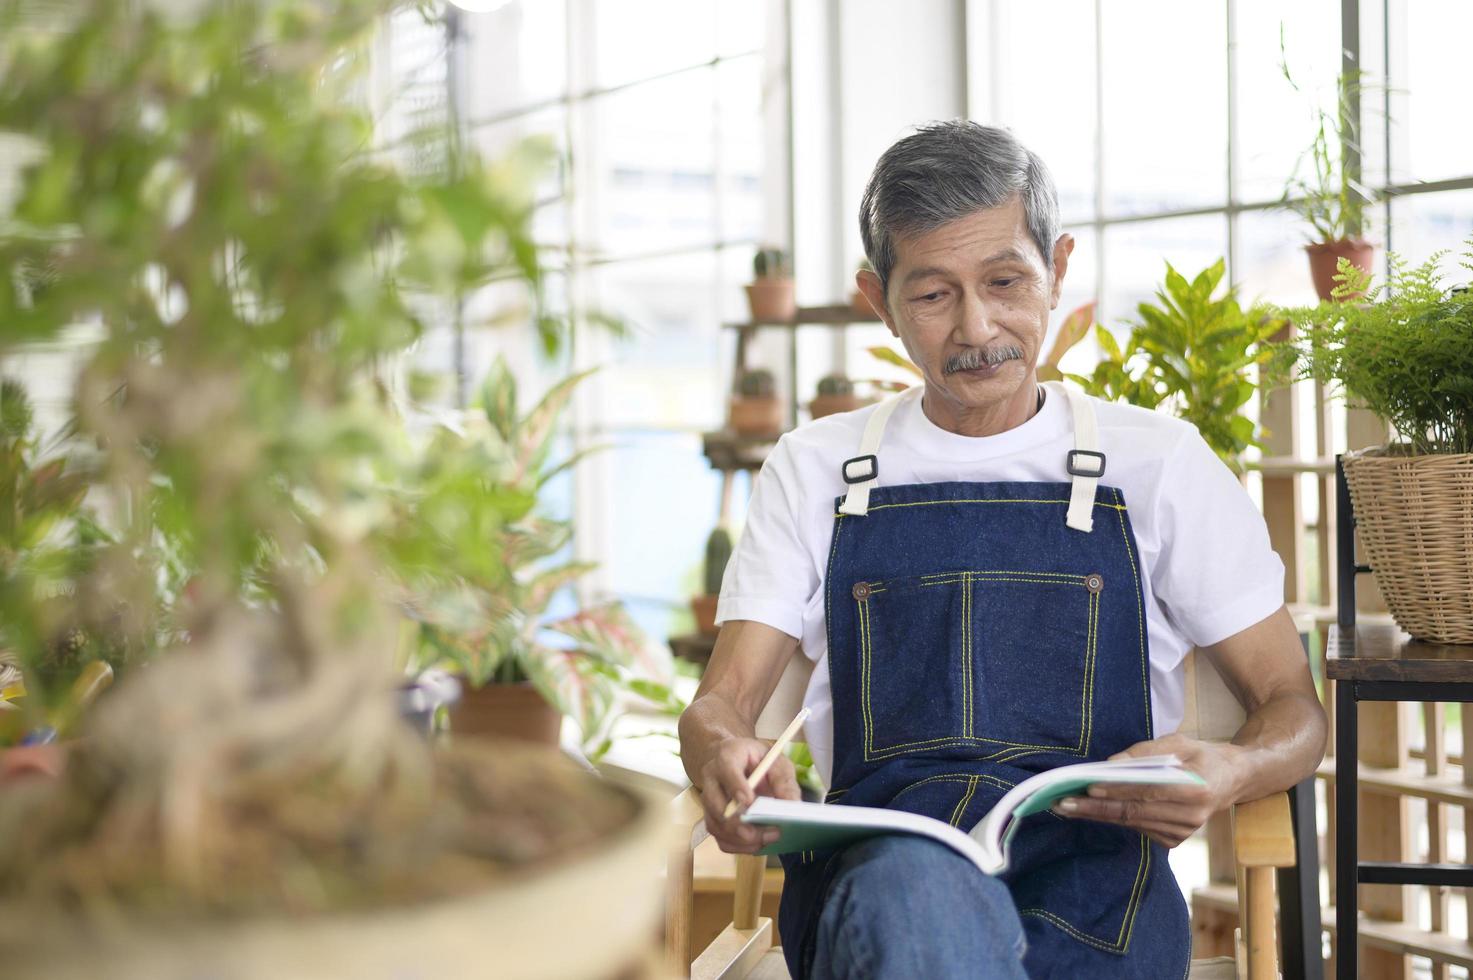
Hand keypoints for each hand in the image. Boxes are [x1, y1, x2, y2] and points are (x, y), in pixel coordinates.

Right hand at [698, 737, 800, 853]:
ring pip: (716, 825)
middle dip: (741, 823)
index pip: (726, 769)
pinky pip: (720, 838)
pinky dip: (739, 846)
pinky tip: (757, 844)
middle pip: (716, 804)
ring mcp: (709, 800)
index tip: (749, 802)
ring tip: (768, 839)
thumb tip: (793, 806)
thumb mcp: (778, 763)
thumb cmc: (760, 761)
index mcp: (728, 756)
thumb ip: (785, 782)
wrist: (742, 764)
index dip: (735, 786)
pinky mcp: (713, 818)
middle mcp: (712, 778)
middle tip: (770, 831)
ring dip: (742, 839)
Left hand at [1052, 734, 1241, 847]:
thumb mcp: (1179, 742)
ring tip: (1067, 806)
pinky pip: (1137, 827)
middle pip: (1134, 812)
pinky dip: (1113, 818)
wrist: (1231, 781)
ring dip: (1097, 815)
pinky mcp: (1173, 840)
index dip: (1117, 790)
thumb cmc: (1200, 756)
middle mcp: (1190, 816)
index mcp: (1195, 788)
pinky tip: (1091, 811)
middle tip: (1063, 804)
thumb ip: (1145, 752)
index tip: (1087, 788)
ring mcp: (1182, 832)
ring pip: (1132, 822)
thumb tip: (1110, 764)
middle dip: (1095, 809)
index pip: (1147, 791)